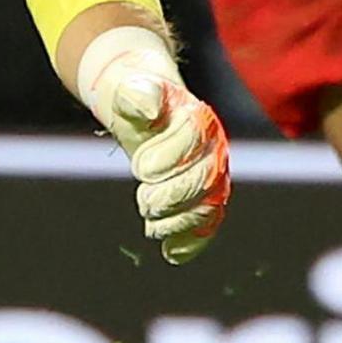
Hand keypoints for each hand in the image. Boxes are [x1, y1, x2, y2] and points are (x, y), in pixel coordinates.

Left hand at [78, 29, 228, 262]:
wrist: (143, 111)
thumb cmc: (134, 100)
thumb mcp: (128, 89)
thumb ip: (136, 94)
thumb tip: (146, 106)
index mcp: (198, 117)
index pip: (196, 139)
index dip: (170, 156)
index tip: (140, 167)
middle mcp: (214, 148)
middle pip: (206, 178)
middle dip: (173, 195)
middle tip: (144, 201)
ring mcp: (212, 176)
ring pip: (209, 205)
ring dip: (180, 222)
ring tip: (151, 226)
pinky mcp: (203, 198)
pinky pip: (206, 225)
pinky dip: (191, 242)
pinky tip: (171, 253)